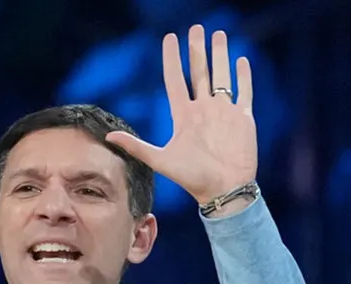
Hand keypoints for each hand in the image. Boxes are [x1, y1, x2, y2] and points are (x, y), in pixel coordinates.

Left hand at [106, 25, 257, 207]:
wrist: (222, 189)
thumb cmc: (191, 178)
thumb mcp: (160, 160)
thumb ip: (136, 146)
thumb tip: (107, 137)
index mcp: (183, 115)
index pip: (175, 79)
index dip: (172, 58)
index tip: (170, 38)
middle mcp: (203, 109)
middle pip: (199, 72)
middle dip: (198, 50)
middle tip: (197, 28)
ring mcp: (223, 112)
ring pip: (221, 76)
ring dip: (220, 55)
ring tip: (218, 35)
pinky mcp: (243, 118)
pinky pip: (243, 91)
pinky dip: (243, 76)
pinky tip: (240, 59)